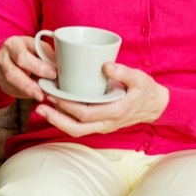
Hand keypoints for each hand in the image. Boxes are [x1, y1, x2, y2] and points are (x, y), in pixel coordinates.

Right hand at [0, 35, 56, 101]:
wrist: (7, 53)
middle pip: (13, 73)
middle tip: (43, 93)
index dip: (38, 67)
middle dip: (29, 85)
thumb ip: (46, 54)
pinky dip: (25, 94)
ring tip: (40, 96)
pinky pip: (12, 91)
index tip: (53, 74)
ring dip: (27, 92)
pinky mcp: (1, 83)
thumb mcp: (36, 45)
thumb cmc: (26, 48)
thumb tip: (61, 67)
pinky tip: (34, 94)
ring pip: (11, 85)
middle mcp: (3, 57)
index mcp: (14, 44)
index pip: (23, 56)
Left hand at [35, 63, 168, 136]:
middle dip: (56, 118)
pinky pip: (81, 127)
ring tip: (41, 110)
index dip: (67, 107)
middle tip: (40, 106)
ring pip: (77, 131)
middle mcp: (108, 123)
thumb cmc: (146, 91)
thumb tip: (105, 65)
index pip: (86, 113)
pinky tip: (55, 110)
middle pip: (77, 128)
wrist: (155, 106)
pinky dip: (66, 121)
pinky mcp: (101, 124)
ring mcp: (104, 126)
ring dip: (58, 122)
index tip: (54, 95)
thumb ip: (123, 72)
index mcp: (115, 112)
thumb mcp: (140, 78)